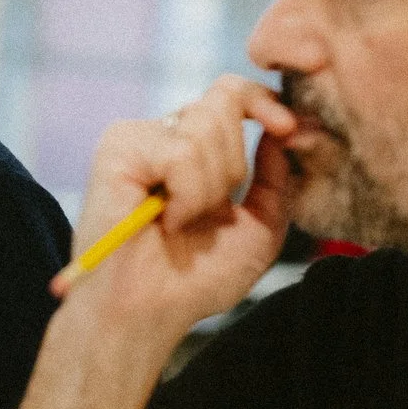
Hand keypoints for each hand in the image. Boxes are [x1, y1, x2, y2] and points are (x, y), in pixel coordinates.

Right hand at [56, 75, 298, 335]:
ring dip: (208, 189)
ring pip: (205, 126)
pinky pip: (181, 152)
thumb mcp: (259, 228)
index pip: (232, 93)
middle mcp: (164, 134)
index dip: (265, 101)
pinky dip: (186, 196)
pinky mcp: (118, 149)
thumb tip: (283, 130)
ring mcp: (138, 137)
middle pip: (225, 101)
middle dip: (233, 166)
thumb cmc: (194, 281)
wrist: (146, 315)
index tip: (288, 129)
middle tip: (207, 213)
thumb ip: (277, 179)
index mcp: (193, 145)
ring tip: (180, 222)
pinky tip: (164, 221)